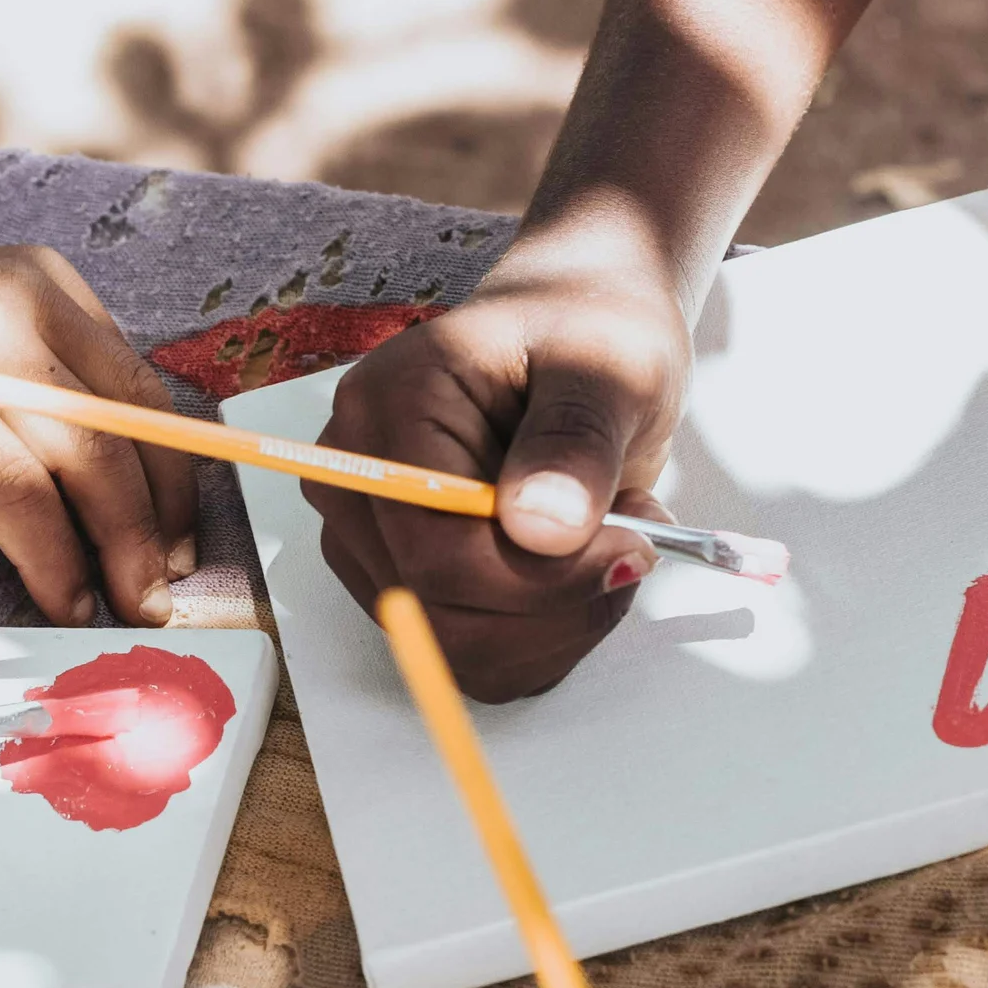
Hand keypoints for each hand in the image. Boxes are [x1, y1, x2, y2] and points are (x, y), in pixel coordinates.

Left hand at [0, 227, 196, 637]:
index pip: (19, 489)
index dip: (59, 562)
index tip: (76, 613)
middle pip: (94, 450)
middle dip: (132, 539)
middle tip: (150, 604)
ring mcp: (32, 292)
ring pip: (134, 407)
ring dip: (166, 490)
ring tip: (172, 558)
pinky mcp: (55, 280)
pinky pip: (129, 368)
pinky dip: (154, 437)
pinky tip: (156, 495)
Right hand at [308, 227, 690, 700]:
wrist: (572, 331)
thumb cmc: (586, 331)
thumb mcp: (607, 366)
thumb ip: (574, 443)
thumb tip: (541, 529)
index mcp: (386, 412)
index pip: (436, 554)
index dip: (541, 580)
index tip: (634, 546)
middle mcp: (353, 481)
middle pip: (437, 616)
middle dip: (555, 606)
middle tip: (632, 538)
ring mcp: (365, 537)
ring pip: (454, 651)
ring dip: (556, 623)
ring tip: (606, 541)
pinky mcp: (396, 578)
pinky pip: (466, 656)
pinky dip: (542, 637)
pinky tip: (575, 573)